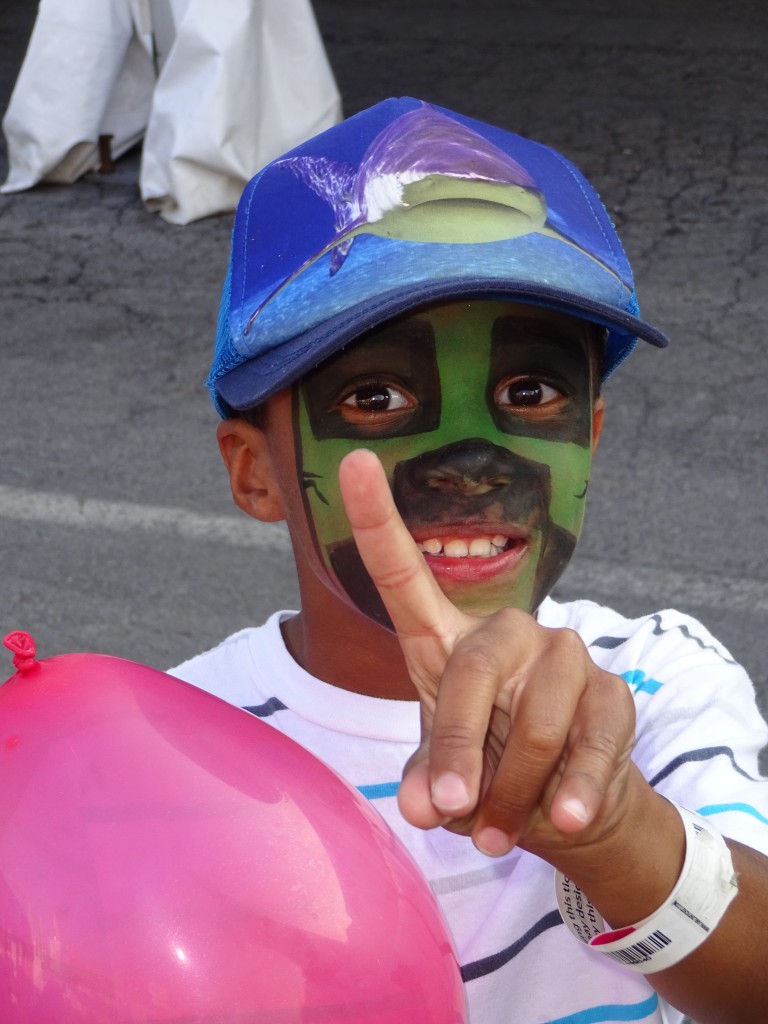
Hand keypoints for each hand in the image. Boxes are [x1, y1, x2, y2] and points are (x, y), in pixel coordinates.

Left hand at [338, 448, 638, 860]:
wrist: (565, 802)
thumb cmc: (488, 772)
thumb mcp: (446, 779)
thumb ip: (428, 781)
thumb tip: (422, 805)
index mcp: (445, 642)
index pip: (403, 574)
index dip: (376, 519)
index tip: (355, 460)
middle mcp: (503, 634)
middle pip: (473, 673)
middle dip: (461, 748)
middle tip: (454, 813)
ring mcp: (562, 655)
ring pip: (536, 719)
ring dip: (516, 789)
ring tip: (499, 831)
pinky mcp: (611, 689)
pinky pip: (593, 740)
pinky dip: (573, 790)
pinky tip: (564, 819)